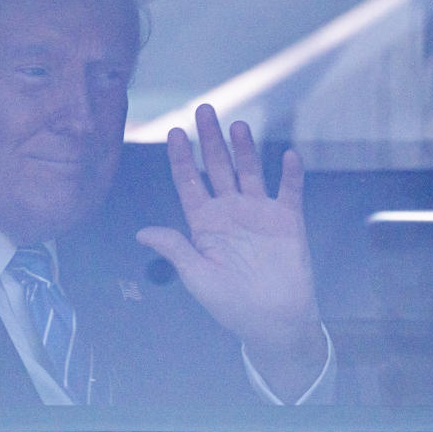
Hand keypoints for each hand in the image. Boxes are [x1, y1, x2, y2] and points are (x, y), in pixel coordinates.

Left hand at [136, 104, 326, 399]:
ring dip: (245, 148)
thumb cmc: (230, 304)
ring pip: (250, 171)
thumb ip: (175, 248)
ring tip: (237, 125)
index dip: (182, 158)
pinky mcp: (288, 220)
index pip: (190, 183)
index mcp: (204, 224)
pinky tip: (288, 156)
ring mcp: (259, 213)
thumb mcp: (196, 276)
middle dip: (210, 139)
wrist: (272, 321)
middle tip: (204, 110)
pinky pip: (289, 190)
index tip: (174, 133)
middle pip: (218, 167)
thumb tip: (142, 232)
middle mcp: (230, 212)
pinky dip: (290, 173)